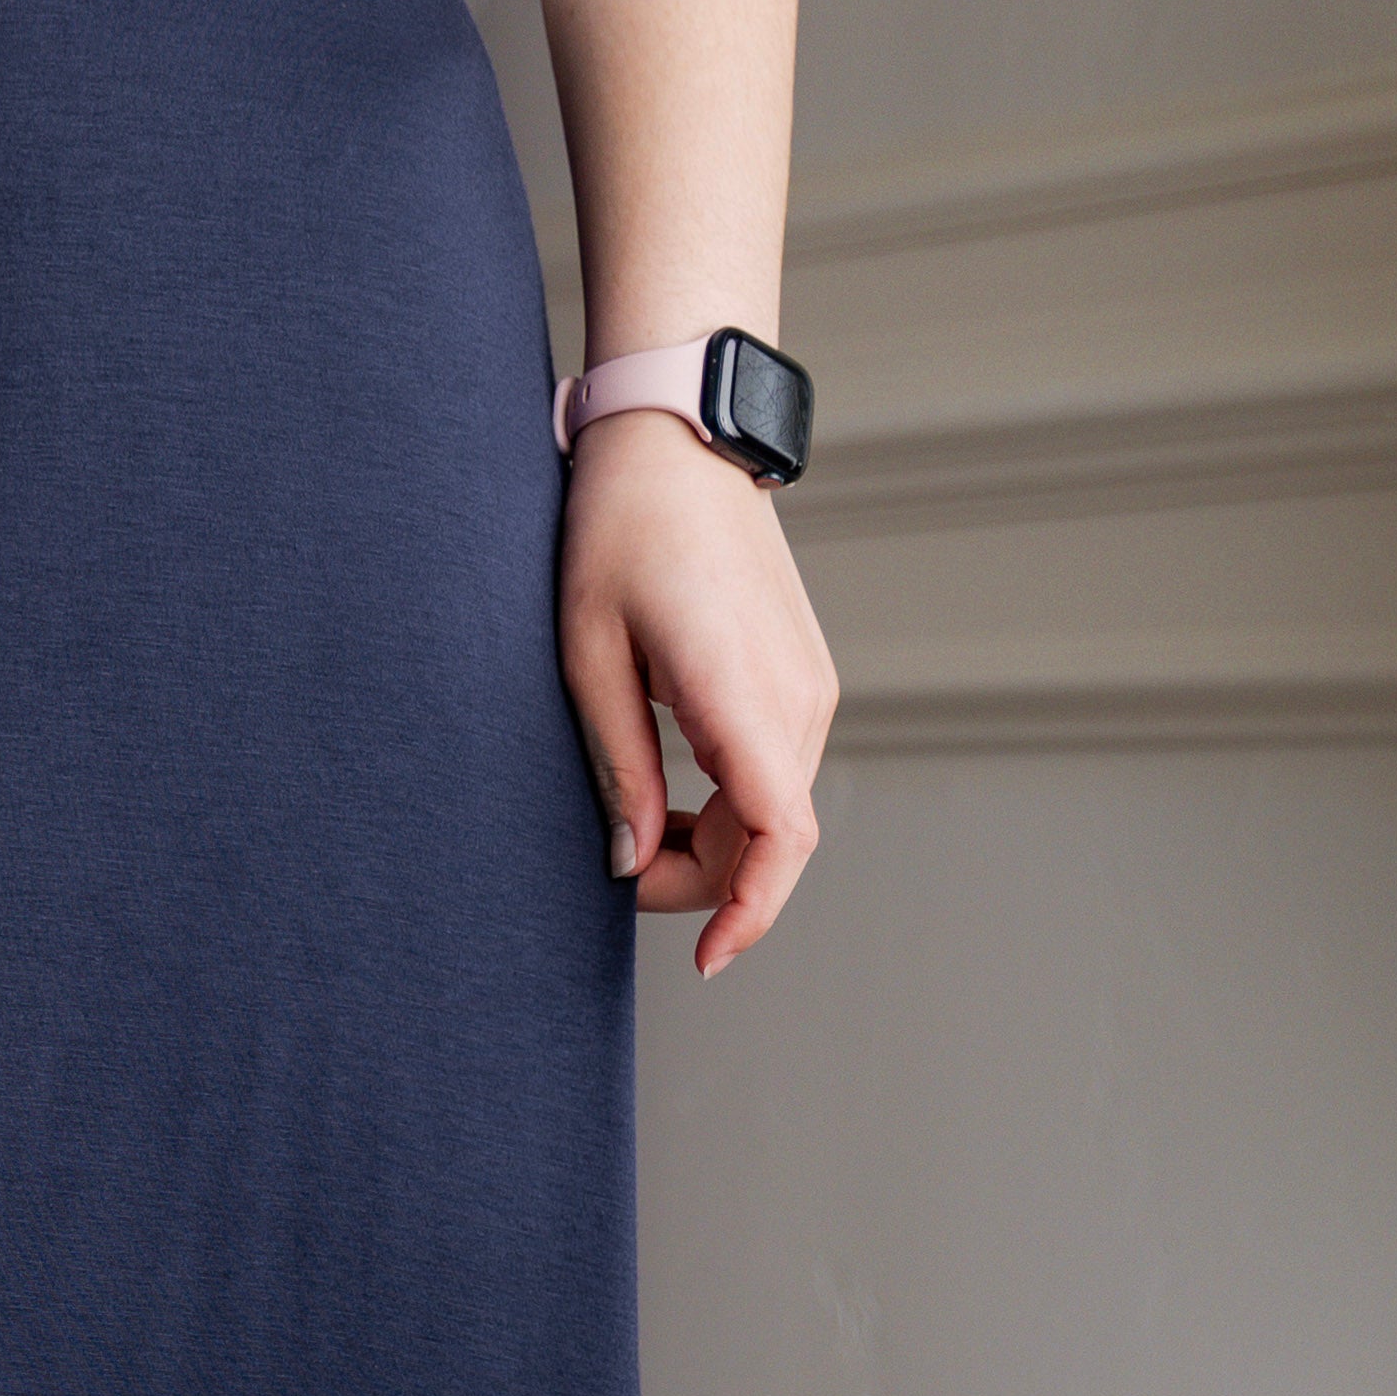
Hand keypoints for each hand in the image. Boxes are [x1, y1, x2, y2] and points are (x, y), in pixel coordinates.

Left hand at [559, 410, 837, 978]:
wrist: (677, 439)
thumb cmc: (620, 527)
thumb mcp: (588, 652)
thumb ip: (615, 766)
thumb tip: (629, 861)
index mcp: (744, 692)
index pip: (781, 837)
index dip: (749, 911)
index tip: (707, 956)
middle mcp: (798, 697)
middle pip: (771, 840)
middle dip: (699, 882)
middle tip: (614, 870)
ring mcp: (808, 686)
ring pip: (774, 812)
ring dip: (712, 845)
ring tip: (630, 827)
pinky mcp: (801, 677)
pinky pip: (774, 773)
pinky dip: (727, 807)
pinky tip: (666, 795)